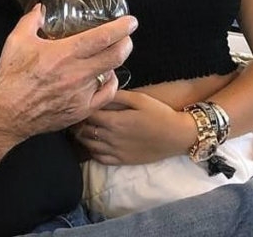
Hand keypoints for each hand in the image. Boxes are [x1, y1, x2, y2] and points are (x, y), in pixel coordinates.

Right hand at [0, 6, 135, 139]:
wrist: (7, 113)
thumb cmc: (12, 76)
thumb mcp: (17, 40)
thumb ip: (31, 20)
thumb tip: (41, 8)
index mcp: (64, 53)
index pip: (102, 37)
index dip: (121, 28)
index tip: (131, 22)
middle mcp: (77, 73)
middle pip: (115, 56)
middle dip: (126, 43)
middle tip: (127, 36)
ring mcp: (82, 93)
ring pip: (111, 74)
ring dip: (116, 61)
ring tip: (114, 54)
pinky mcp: (81, 110)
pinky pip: (105, 95)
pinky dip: (110, 83)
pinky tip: (107, 77)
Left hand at [74, 89, 193, 164]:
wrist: (177, 136)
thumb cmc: (159, 113)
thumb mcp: (139, 98)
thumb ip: (117, 96)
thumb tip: (101, 91)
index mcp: (115, 121)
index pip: (88, 115)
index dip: (81, 109)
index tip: (78, 103)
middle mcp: (112, 138)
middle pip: (85, 131)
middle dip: (78, 123)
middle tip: (75, 115)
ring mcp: (117, 152)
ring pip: (90, 146)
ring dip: (82, 137)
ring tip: (80, 128)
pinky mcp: (123, 161)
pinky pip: (100, 159)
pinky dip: (92, 152)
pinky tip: (92, 144)